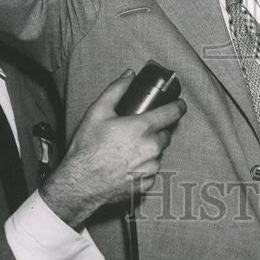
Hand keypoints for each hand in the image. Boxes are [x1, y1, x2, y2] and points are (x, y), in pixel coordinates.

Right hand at [39, 70, 185, 229]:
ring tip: (128, 151)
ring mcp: (150, 167)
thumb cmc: (87, 148)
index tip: (180, 104)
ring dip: (149, 150)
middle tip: (139, 132)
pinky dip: (143, 168)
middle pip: (165, 134)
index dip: (178, 106)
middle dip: (156, 131)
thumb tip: (130, 75)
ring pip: (158, 153)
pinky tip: (127, 166)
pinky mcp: (146, 184)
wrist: (79, 183)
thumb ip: (117, 90)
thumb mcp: (98, 112)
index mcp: (143, 128)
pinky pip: (151, 172)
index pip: (173, 112)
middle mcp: (152, 148)